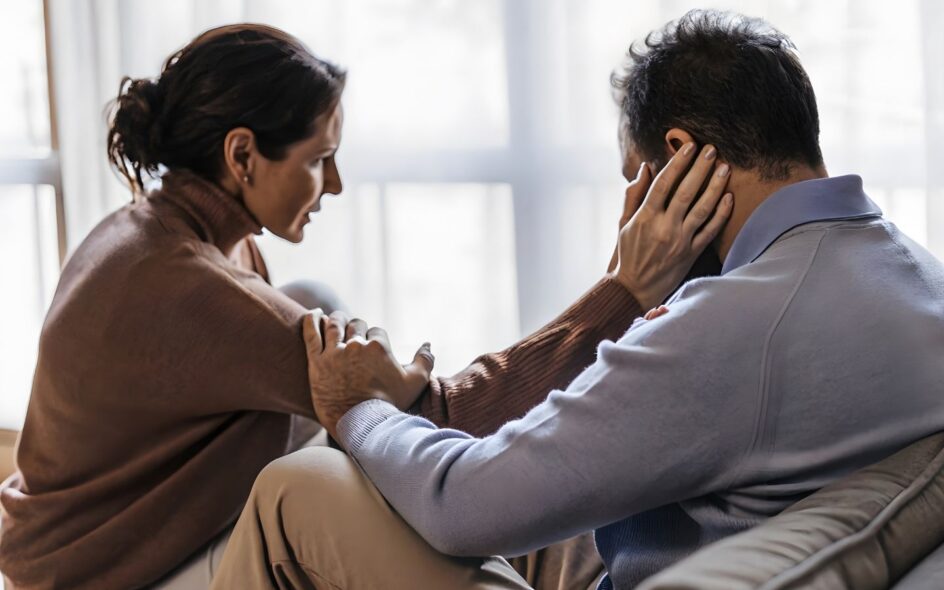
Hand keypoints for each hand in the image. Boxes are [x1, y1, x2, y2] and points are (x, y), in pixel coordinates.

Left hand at [302, 310, 434, 440]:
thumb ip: (425, 360)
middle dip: (357, 328)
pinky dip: (311, 320)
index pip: (376, 332)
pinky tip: (314, 314)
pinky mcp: (316, 362)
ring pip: (334, 325)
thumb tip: (428, 344)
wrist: (362, 425)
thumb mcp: (415, 383)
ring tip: (336, 321)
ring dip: (336, 320)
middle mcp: (356, 345)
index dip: (376, 339)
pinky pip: (310, 334)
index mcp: (379, 346)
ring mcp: (334, 352)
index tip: (374, 348)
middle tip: (355, 336)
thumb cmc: (390, 405)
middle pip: (355, 326)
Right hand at [612, 143, 732, 308]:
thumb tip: (645, 167)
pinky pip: (710, 231)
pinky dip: (721, 214)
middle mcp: (663, 228)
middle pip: (686, 192)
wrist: (634, 288)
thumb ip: (634, 194)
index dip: (677, 163)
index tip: (688, 146)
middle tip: (711, 149)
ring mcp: (679, 241)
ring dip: (715, 186)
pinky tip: (729, 197)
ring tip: (725, 167)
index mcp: (645, 218)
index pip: (663, 184)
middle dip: (700, 168)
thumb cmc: (628, 252)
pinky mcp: (691, 254)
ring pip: (702, 209)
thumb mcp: (624, 223)